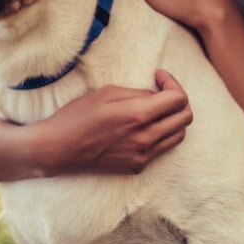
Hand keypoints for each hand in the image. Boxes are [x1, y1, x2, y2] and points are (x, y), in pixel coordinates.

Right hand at [43, 70, 192, 175]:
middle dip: (179, 99)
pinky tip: (143, 126)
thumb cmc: (77, 116)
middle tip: (162, 91)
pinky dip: (161, 134)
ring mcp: (143, 155)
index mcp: (139, 116)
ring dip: (173, 118)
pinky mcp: (137, 166)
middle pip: (185, 118)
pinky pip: (162, 148)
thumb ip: (138, 93)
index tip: (158, 76)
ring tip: (156, 109)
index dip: (173, 83)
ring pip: (178, 135)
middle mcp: (146, 138)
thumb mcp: (107, 93)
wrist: (58, 149)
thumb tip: (156, 96)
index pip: (179, 100)